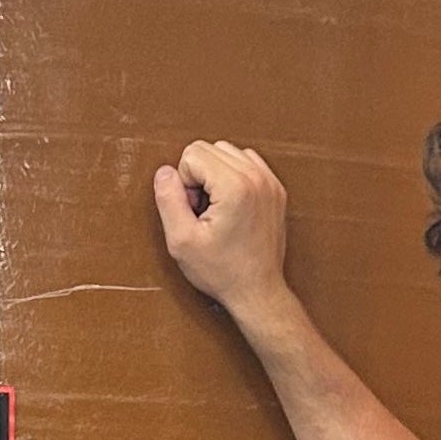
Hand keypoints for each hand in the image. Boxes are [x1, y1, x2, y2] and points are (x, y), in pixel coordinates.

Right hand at [153, 140, 289, 317]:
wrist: (257, 291)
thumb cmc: (223, 272)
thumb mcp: (181, 240)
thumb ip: (168, 199)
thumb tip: (164, 172)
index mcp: (236, 187)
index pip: (192, 154)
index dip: (183, 183)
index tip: (194, 212)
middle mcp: (257, 178)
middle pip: (209, 148)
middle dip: (197, 176)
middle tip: (202, 211)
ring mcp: (270, 182)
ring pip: (227, 151)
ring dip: (214, 174)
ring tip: (215, 208)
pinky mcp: (275, 189)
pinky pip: (246, 161)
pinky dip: (232, 175)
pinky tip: (229, 203)